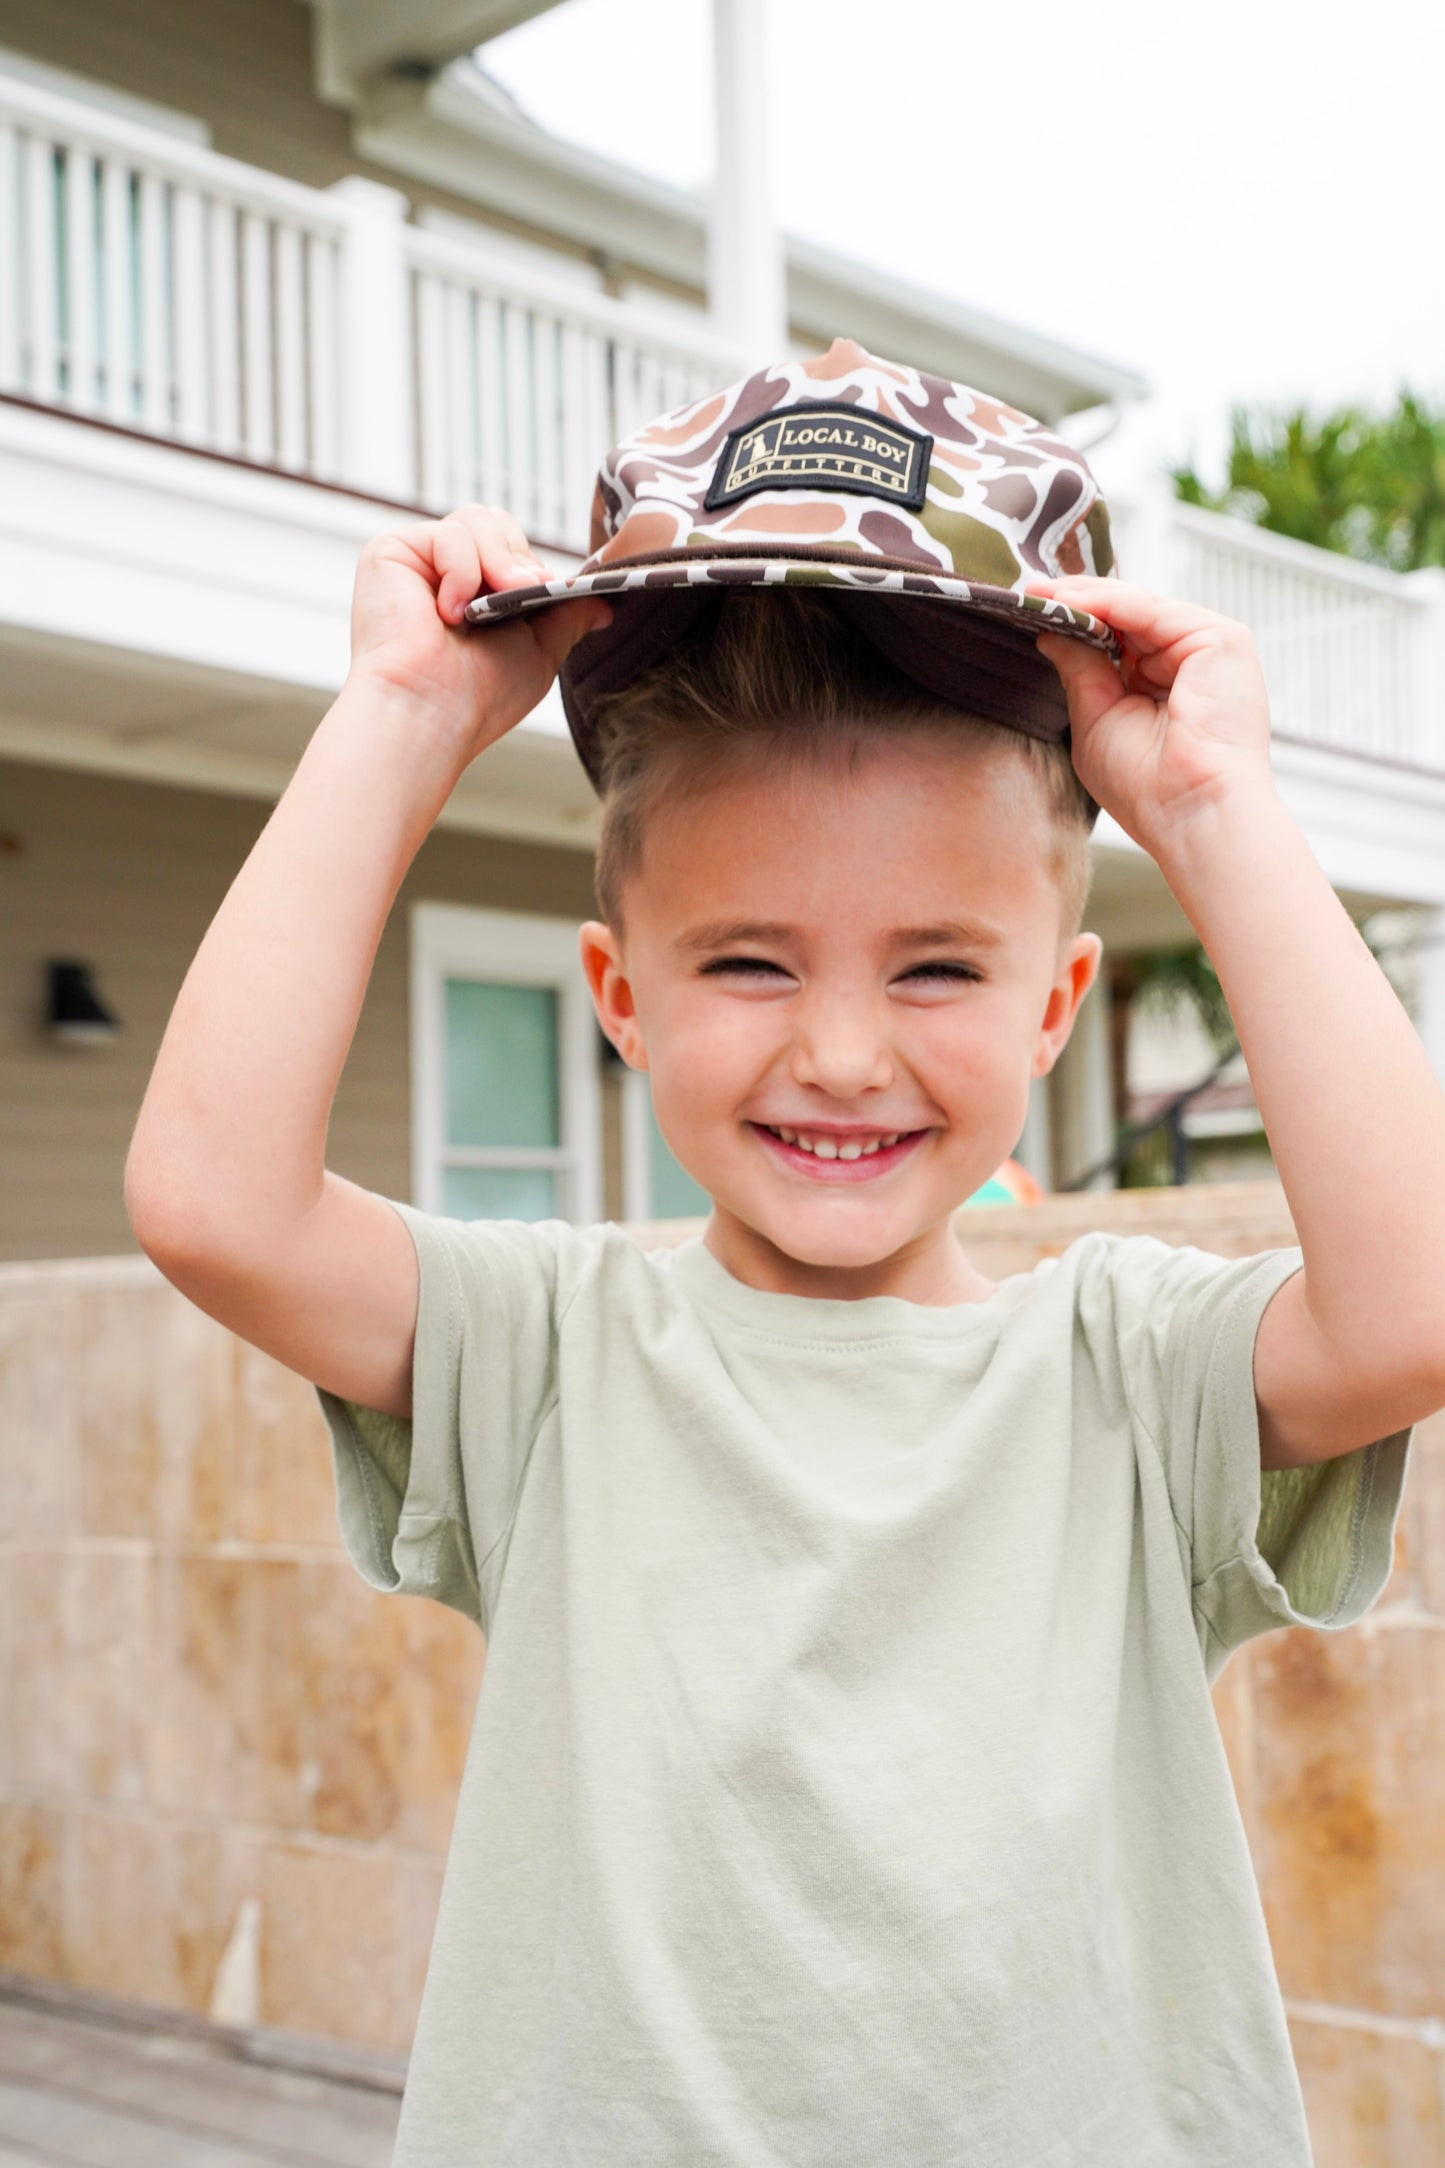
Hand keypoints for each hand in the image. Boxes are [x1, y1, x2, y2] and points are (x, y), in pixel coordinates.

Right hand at [346, 504, 610, 760]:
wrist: (431, 712)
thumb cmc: (478, 696)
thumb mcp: (539, 652)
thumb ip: (567, 618)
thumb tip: (605, 605)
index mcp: (476, 595)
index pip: (515, 550)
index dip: (535, 567)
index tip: (549, 591)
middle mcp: (445, 574)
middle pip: (497, 524)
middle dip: (519, 559)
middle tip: (526, 592)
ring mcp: (418, 562)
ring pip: (477, 521)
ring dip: (497, 562)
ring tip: (487, 608)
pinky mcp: (391, 552)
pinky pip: (448, 534)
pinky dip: (460, 571)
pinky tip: (448, 613)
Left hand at [1028, 577, 1276, 854]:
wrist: (1190, 812)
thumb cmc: (1149, 788)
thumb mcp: (1097, 721)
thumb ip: (1080, 672)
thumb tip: (1050, 631)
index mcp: (1167, 686)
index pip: (1120, 640)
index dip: (1077, 624)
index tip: (1031, 610)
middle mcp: (1192, 663)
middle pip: (1128, 617)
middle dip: (1077, 602)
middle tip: (1029, 591)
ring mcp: (1210, 648)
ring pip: (1137, 608)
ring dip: (1085, 597)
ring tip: (1040, 592)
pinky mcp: (1221, 639)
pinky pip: (1151, 610)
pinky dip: (1107, 603)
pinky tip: (1069, 601)